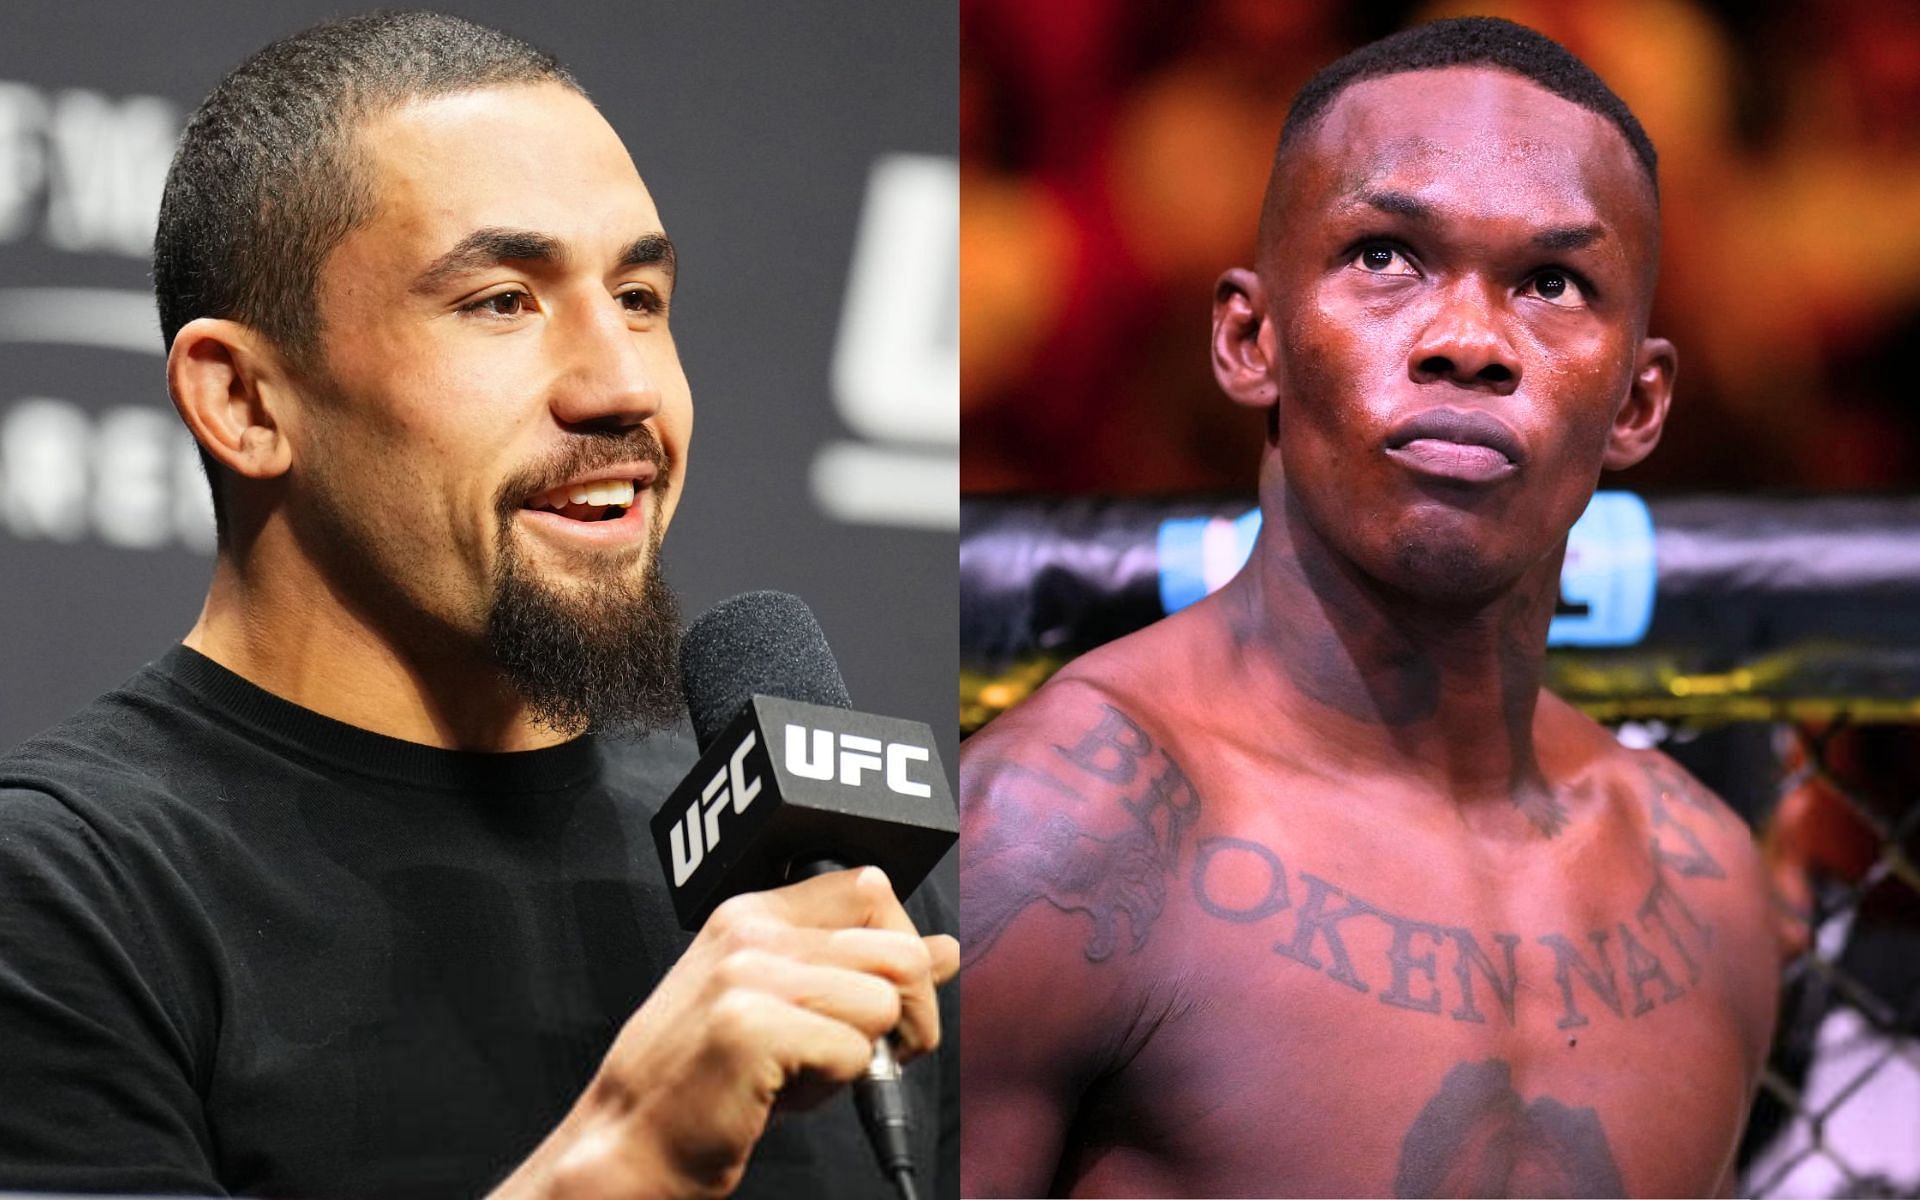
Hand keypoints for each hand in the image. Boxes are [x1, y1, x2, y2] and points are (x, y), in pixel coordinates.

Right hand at [494, 866, 958, 1199]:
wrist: (630, 1144)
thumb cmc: (706, 1081)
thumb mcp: (784, 1003)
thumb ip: (855, 967)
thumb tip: (942, 949)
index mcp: (754, 914)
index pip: (873, 889)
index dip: (901, 949)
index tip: (879, 1002)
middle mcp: (750, 932)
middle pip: (900, 950)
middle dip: (906, 1018)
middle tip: (860, 1056)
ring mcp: (746, 974)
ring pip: (886, 1003)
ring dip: (863, 1057)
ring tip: (805, 1073)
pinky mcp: (749, 1026)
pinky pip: (855, 1054)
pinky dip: (834, 1087)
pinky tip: (781, 1094)